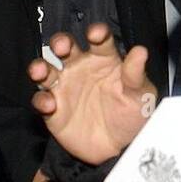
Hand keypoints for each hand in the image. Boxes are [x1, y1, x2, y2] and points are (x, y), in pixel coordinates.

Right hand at [28, 26, 156, 165]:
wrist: (122, 148)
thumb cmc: (133, 115)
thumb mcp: (140, 95)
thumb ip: (136, 74)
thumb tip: (140, 52)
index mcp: (104, 59)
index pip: (99, 40)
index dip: (96, 33)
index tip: (96, 34)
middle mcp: (80, 68)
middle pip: (65, 48)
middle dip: (60, 43)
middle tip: (62, 46)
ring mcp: (65, 88)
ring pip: (46, 71)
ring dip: (39, 68)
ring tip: (40, 71)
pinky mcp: (53, 110)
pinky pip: (42, 101)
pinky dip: (42, 101)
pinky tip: (49, 104)